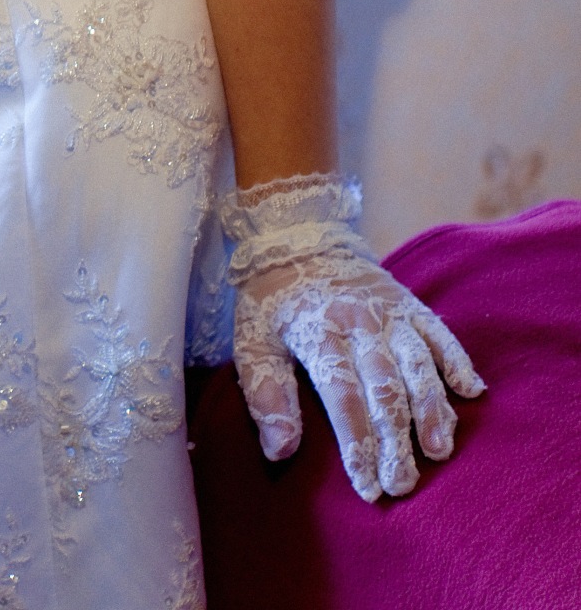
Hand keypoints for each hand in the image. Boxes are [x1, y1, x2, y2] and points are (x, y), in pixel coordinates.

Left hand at [222, 173, 484, 500]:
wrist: (297, 236)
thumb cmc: (272, 300)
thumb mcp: (252, 340)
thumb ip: (266, 395)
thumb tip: (280, 451)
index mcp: (318, 331)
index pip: (342, 395)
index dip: (357, 443)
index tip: (368, 487)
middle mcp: (359, 321)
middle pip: (383, 386)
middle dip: (396, 439)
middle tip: (404, 485)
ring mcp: (388, 311)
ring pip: (417, 363)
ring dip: (432, 407)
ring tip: (439, 450)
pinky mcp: (409, 303)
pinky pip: (439, 332)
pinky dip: (457, 359)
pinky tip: (472, 392)